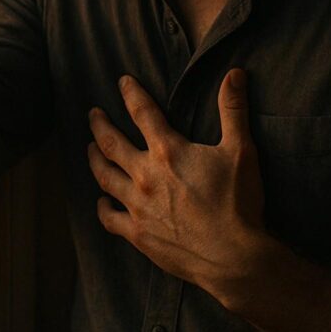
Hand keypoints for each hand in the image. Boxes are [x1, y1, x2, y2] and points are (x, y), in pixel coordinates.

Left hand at [87, 69, 266, 296]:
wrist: (232, 257)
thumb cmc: (238, 203)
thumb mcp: (241, 150)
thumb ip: (233, 110)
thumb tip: (235, 74)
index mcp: (168, 151)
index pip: (143, 112)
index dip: (131, 94)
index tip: (122, 82)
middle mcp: (145, 175)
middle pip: (111, 143)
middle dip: (99, 125)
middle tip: (92, 114)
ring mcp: (137, 206)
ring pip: (105, 177)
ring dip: (94, 159)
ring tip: (89, 148)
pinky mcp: (138, 234)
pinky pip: (109, 218)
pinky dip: (102, 207)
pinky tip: (101, 201)